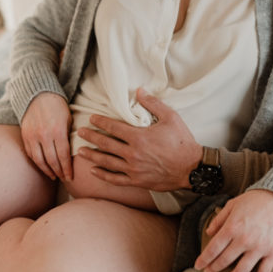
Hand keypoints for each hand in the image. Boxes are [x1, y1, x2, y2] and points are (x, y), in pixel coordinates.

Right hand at [19, 92, 72, 180]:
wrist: (38, 95)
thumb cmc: (57, 106)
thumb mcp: (68, 119)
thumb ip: (69, 136)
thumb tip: (73, 155)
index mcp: (58, 131)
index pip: (63, 156)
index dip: (67, 169)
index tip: (71, 177)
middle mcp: (44, 135)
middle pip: (52, 160)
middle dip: (59, 172)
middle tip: (64, 179)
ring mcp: (32, 136)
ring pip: (39, 160)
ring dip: (47, 170)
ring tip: (54, 176)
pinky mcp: (25, 136)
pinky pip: (31, 154)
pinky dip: (37, 162)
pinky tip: (44, 167)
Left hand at [76, 88, 201, 191]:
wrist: (191, 168)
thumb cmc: (182, 142)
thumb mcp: (171, 117)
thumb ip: (153, 103)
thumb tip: (139, 90)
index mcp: (139, 137)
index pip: (113, 127)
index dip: (101, 122)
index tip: (91, 118)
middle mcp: (132, 153)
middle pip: (106, 144)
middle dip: (91, 137)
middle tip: (80, 132)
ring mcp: (133, 169)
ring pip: (107, 161)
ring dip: (92, 156)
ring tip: (80, 151)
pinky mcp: (136, 181)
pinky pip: (115, 179)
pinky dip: (103, 175)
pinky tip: (93, 171)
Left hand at [195, 190, 272, 271]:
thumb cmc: (254, 200)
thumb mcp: (232, 204)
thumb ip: (219, 219)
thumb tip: (208, 232)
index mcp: (233, 227)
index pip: (213, 248)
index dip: (204, 259)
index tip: (198, 266)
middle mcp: (245, 240)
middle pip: (224, 261)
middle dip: (213, 269)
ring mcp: (259, 248)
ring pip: (241, 271)